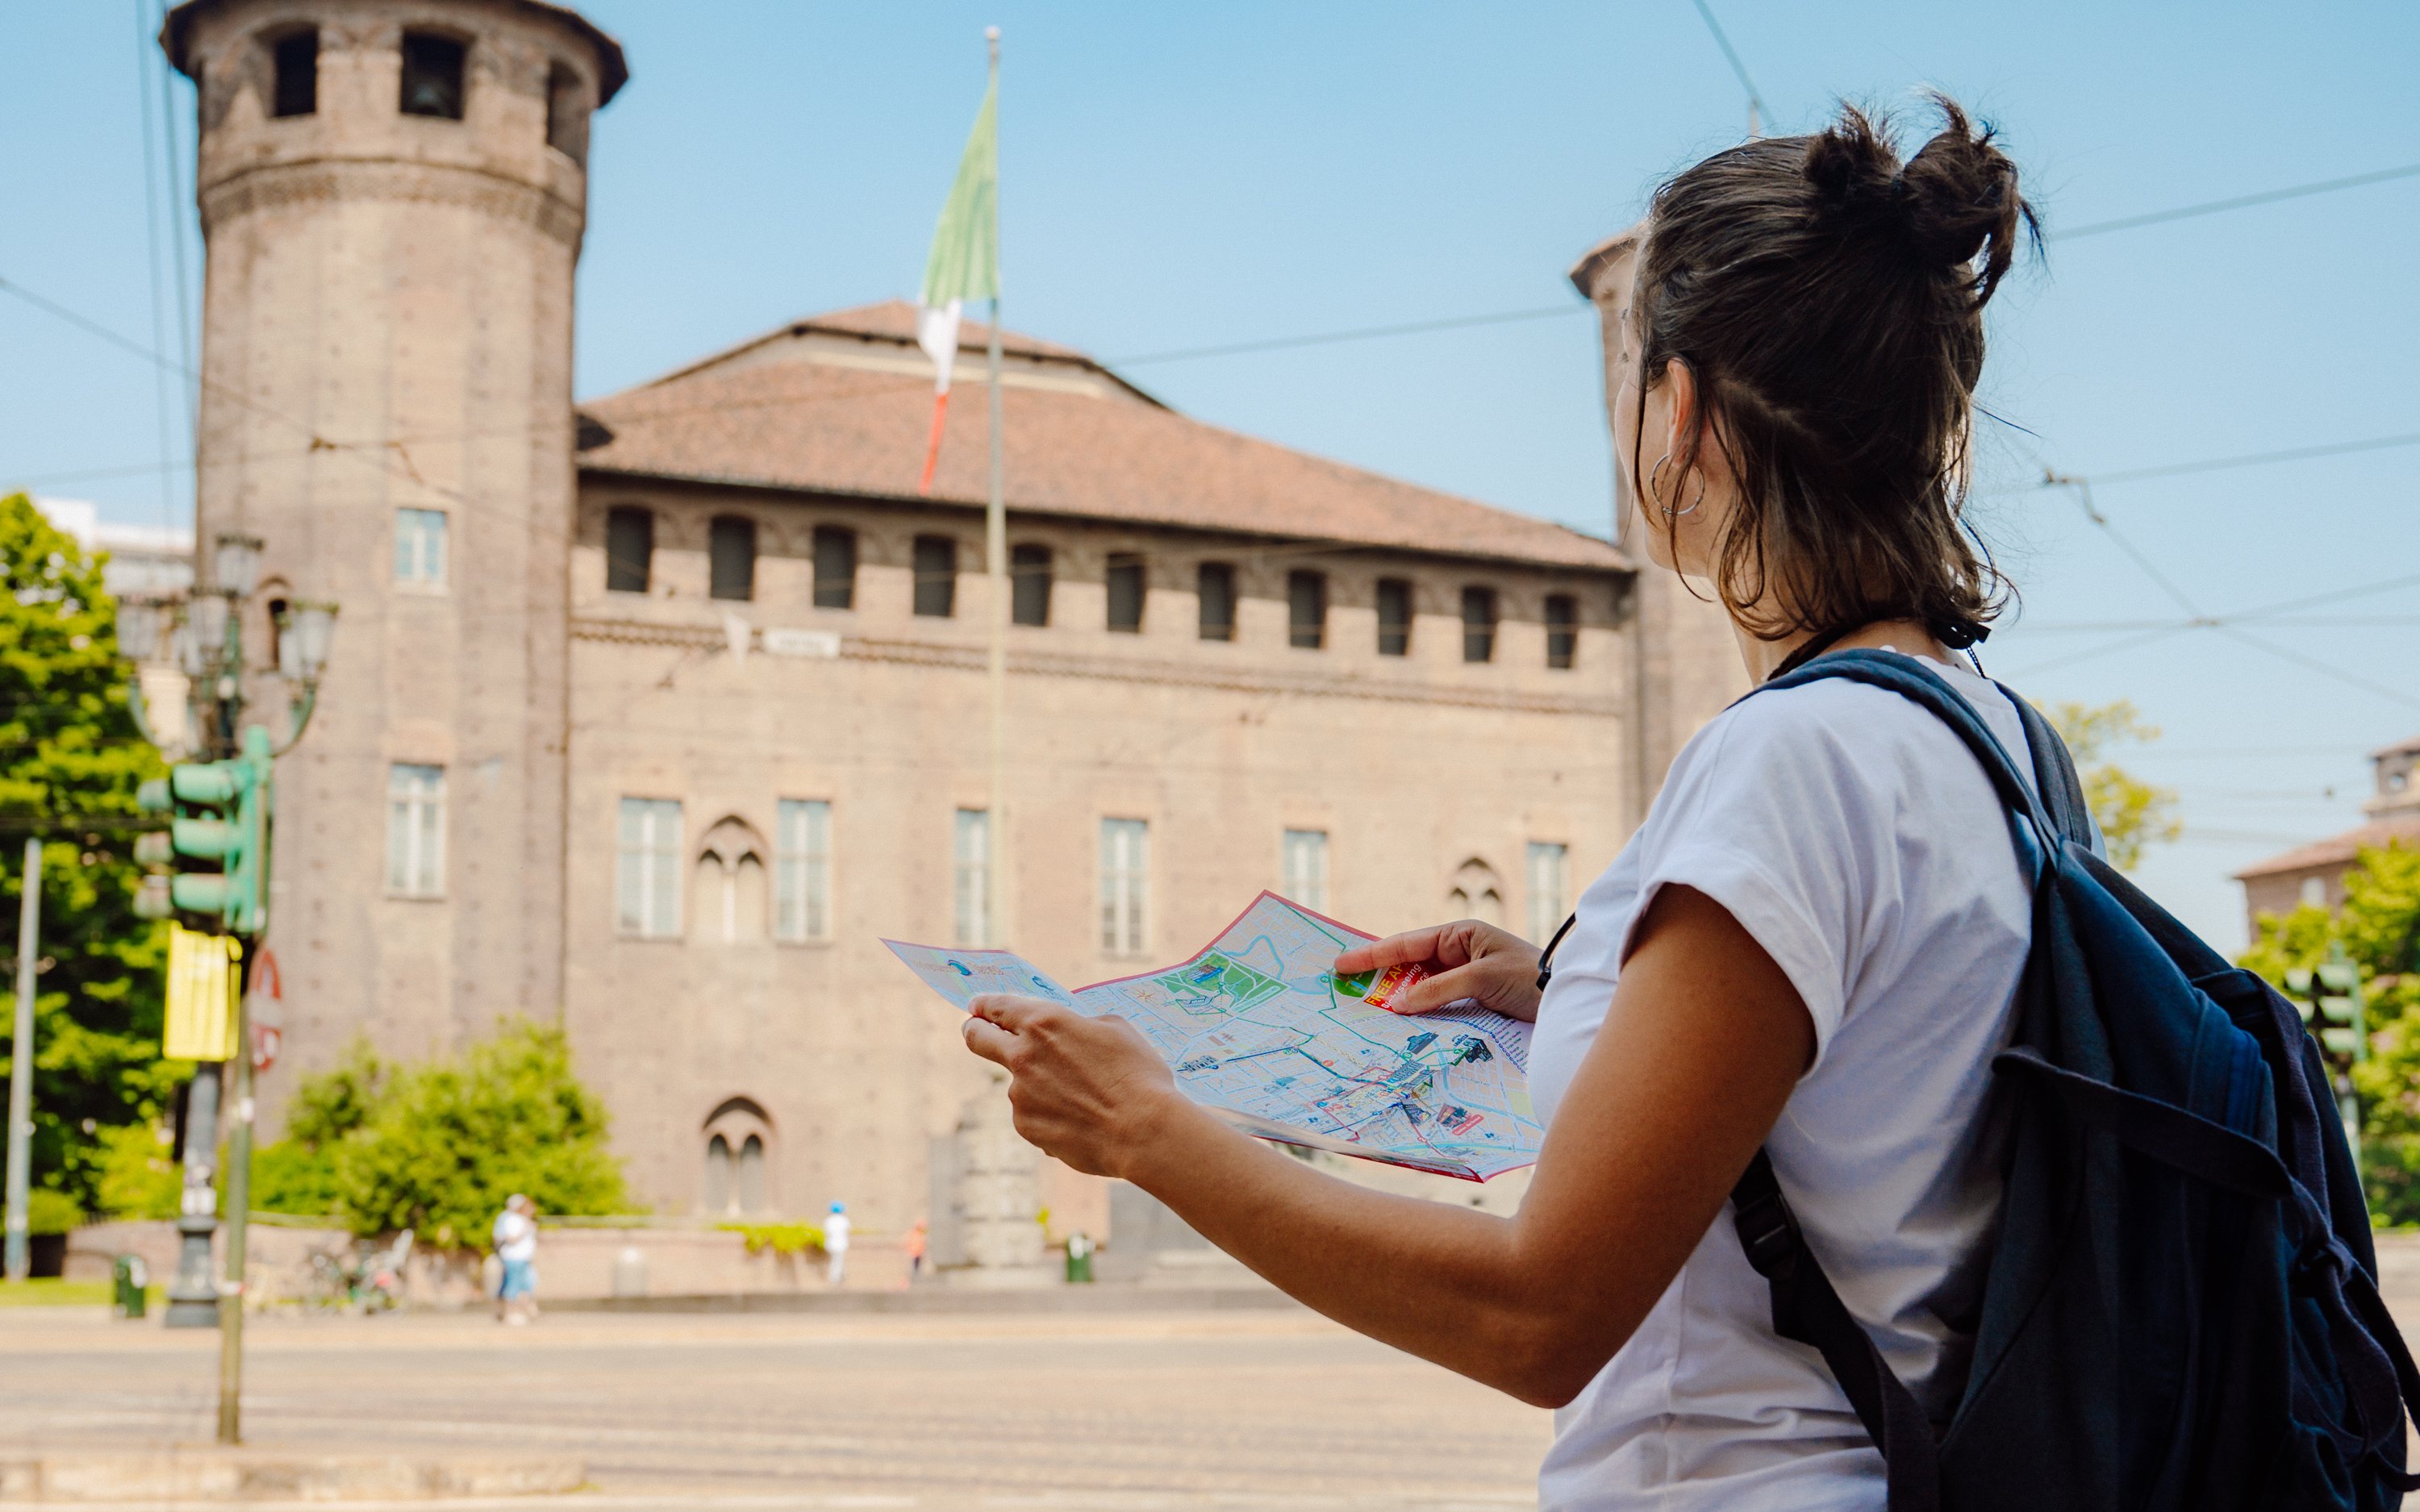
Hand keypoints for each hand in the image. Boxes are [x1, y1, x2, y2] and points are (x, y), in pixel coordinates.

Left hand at [960, 995, 1189, 1178]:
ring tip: (1083, 1098)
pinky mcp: (1026, 1127)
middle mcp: (1022, 1056)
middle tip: (978, 1031)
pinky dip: (1050, 1114)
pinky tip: (1082, 1120)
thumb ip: (1079, 1025)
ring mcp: (1019, 1095)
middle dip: (974, 1030)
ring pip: (1018, 1083)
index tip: (978, 1007)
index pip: (997, 1007)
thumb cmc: (1137, 1075)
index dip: (985, 1005)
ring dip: (1038, 1085)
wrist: (1142, 1131)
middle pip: (977, 1039)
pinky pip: (1033, 1115)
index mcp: (1044, 1023)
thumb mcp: (1114, 1029)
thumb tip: (1069, 1033)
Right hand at [1333, 919, 1545, 1022]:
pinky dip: (1418, 1016)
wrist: (1568, 999)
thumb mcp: (1483, 977)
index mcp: (1459, 935)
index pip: (1406, 944)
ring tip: (1363, 1014)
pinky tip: (1400, 1027)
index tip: (1341, 965)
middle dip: (1378, 979)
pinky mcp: (1470, 1004)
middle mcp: (1457, 955)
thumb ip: (1439, 989)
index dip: (1372, 955)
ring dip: (1396, 1002)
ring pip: (1419, 991)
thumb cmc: (1530, 976)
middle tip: (1343, 992)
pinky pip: (1435, 1008)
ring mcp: (1462, 981)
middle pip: (1407, 967)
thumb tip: (1398, 1004)